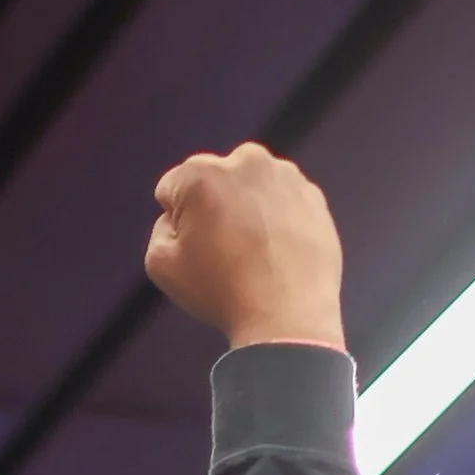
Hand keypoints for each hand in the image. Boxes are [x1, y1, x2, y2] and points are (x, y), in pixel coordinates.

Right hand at [145, 143, 344, 353]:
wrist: (286, 314)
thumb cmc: (220, 290)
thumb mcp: (160, 266)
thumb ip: (161, 230)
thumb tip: (179, 219)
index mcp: (202, 173)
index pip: (172, 187)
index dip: (175, 220)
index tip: (190, 247)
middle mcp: (247, 160)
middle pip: (216, 178)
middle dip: (214, 205)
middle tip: (221, 249)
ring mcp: (286, 175)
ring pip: (253, 187)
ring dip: (247, 210)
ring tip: (252, 254)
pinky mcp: (313, 195)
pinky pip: (284, 202)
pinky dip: (277, 220)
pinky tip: (276, 254)